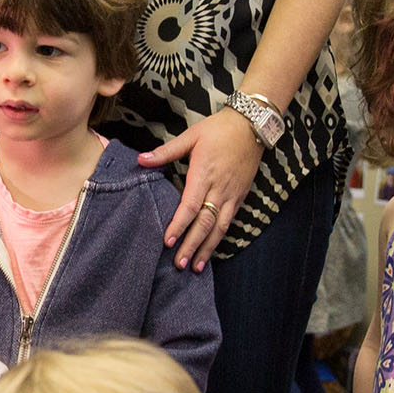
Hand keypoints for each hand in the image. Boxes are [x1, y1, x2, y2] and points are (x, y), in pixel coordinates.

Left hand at [140, 108, 264, 270]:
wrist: (252, 125)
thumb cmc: (219, 129)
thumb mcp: (191, 136)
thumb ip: (166, 151)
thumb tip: (141, 159)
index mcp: (204, 174)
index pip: (190, 206)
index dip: (179, 225)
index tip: (168, 242)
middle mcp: (220, 188)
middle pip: (205, 223)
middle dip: (192, 245)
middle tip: (180, 264)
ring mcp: (232, 195)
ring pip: (219, 228)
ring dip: (207, 249)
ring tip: (196, 267)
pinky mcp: (240, 197)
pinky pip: (229, 222)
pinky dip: (219, 239)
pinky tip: (211, 250)